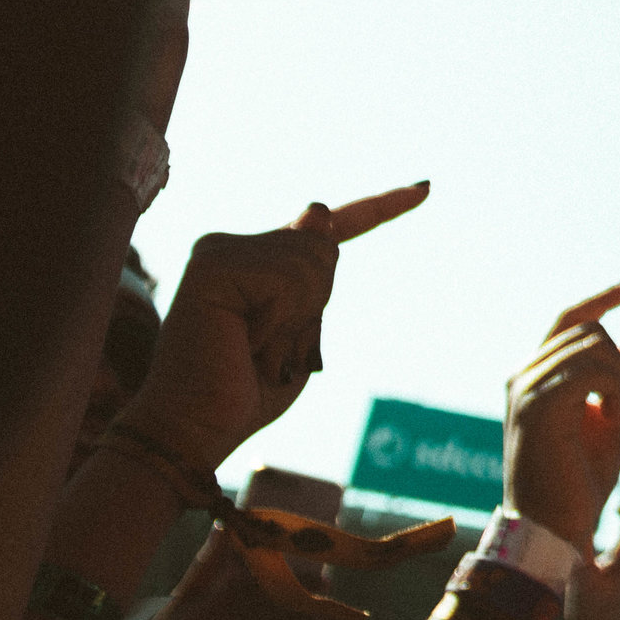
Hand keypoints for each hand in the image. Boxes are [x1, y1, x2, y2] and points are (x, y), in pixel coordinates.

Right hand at [124, 183, 429, 471]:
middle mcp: (236, 245)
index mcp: (263, 261)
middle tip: (268, 348)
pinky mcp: (212, 263)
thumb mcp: (306, 336)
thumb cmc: (248, 391)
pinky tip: (244, 341)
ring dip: (297, 319)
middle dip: (316, 305)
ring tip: (254, 348)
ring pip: (312, 259)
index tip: (425, 187)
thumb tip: (316, 209)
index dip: (385, 206)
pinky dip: (281, 320)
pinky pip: (287, 279)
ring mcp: (220, 249)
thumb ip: (317, 280)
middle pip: (328, 245)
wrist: (194, 431)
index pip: (337, 226)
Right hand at [506, 277, 619, 550]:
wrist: (553, 532)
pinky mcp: (536, 404)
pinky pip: (594, 367)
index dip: (603, 297)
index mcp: (534, 378)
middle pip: (590, 329)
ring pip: (595, 344)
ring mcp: (525, 388)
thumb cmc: (579, 487)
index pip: (568, 320)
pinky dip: (618, 390)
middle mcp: (523, 376)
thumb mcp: (613, 424)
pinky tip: (616, 421)